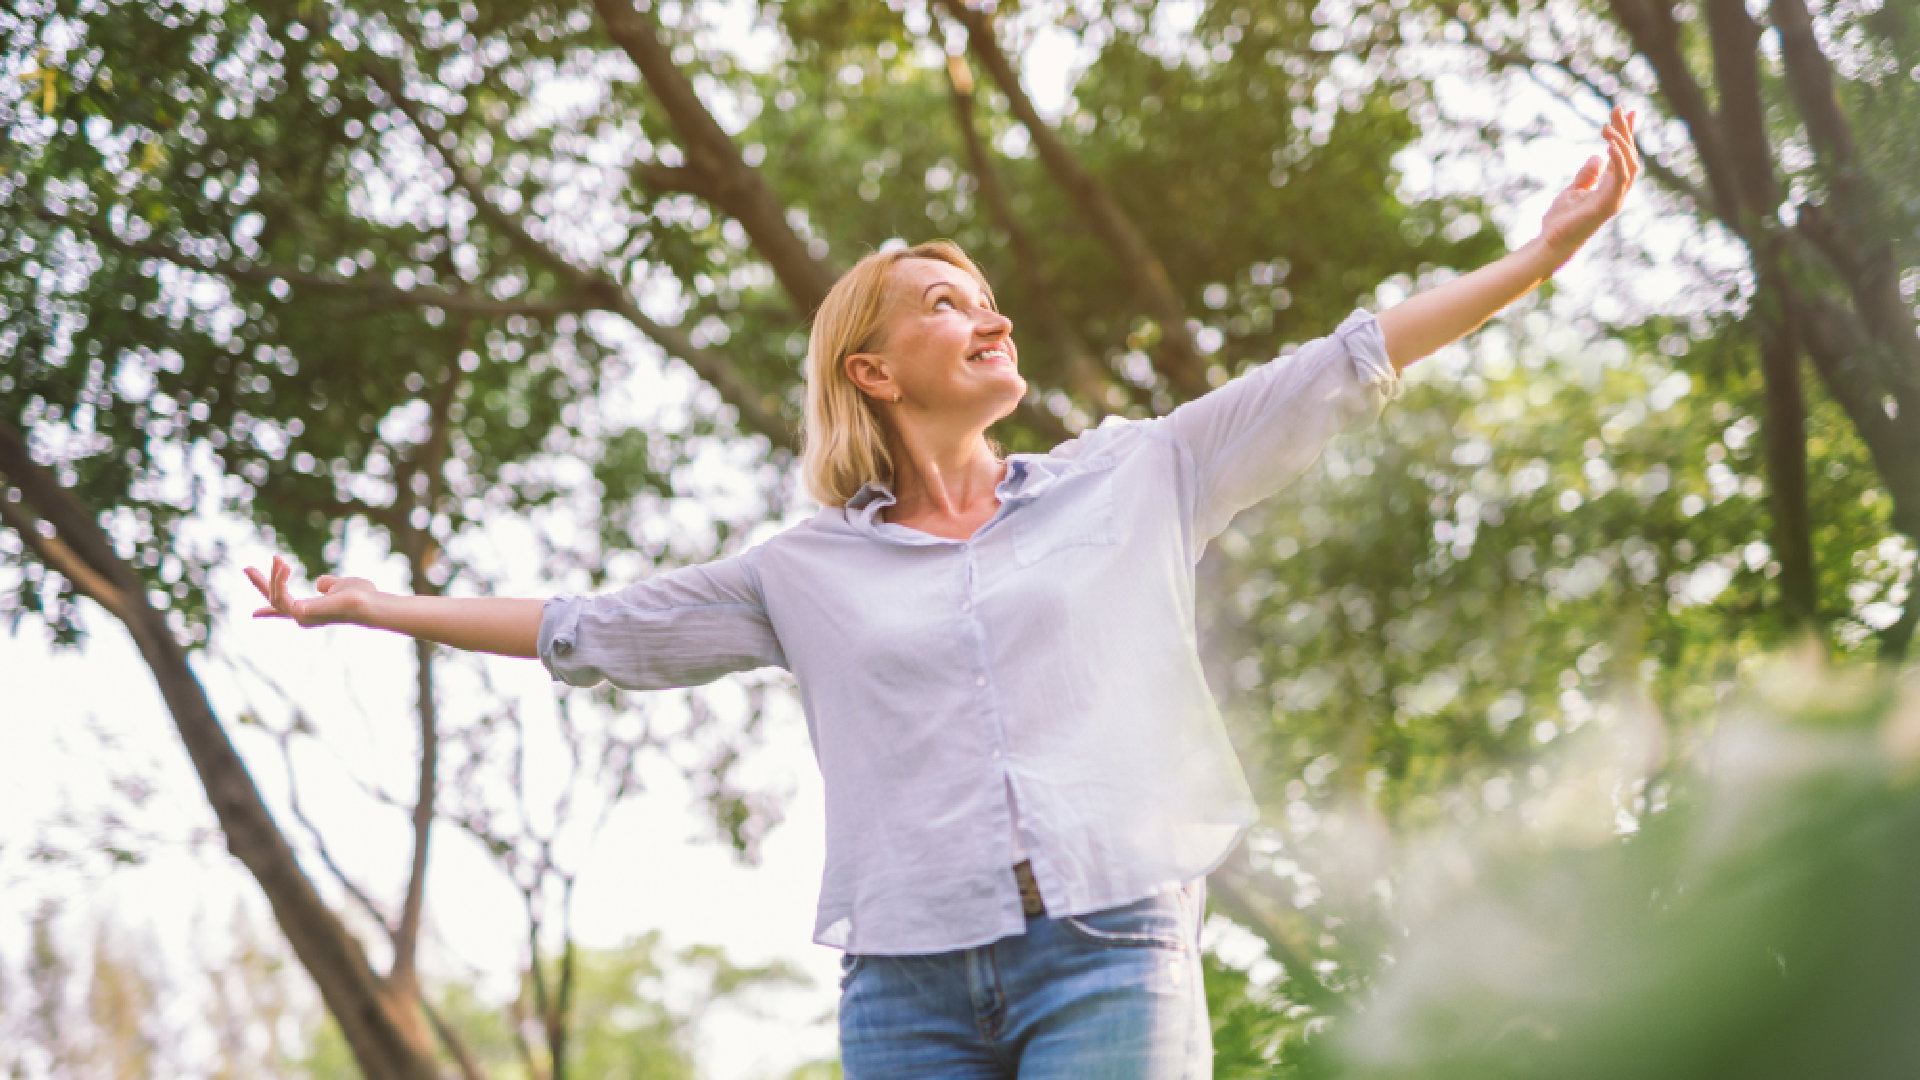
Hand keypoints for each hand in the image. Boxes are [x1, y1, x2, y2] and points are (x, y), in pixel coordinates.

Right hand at [245, 555, 375, 626]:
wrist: (371, 602)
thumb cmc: (362, 595)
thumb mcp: (340, 585)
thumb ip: (327, 585)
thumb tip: (319, 583)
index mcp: (311, 610)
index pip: (286, 611)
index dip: (269, 612)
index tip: (253, 614)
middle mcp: (304, 617)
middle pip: (274, 601)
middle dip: (259, 584)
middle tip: (246, 567)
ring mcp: (301, 617)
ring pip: (275, 596)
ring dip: (273, 576)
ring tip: (278, 558)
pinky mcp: (301, 613)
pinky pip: (280, 596)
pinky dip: (278, 580)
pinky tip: (283, 566)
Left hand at [1536, 106, 1639, 265]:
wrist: (1550, 243)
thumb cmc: (1560, 221)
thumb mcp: (1573, 190)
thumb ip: (1587, 175)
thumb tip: (1597, 157)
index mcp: (1610, 187)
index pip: (1623, 155)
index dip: (1626, 133)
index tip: (1625, 111)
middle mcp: (1617, 192)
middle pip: (1628, 156)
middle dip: (1625, 131)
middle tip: (1617, 109)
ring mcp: (1615, 199)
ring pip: (1628, 166)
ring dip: (1621, 143)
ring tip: (1608, 126)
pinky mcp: (1608, 206)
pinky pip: (1619, 179)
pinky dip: (1618, 161)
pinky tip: (1611, 145)